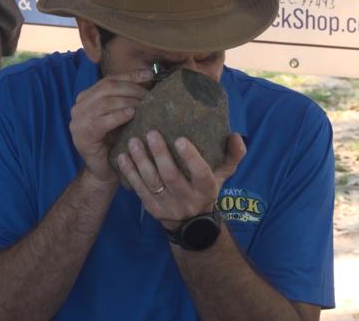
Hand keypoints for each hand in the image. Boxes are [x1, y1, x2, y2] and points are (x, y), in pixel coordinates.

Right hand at [70, 69, 153, 183]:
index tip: (150, 75)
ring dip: (127, 101)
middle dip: (131, 88)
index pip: (109, 80)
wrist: (104, 171)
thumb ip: (127, 98)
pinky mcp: (82, 137)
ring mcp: (77, 122)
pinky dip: (118, 116)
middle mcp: (78, 107)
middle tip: (150, 95)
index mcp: (86, 98)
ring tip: (145, 105)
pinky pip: (101, 122)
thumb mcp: (122, 116)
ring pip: (104, 102)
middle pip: (107, 88)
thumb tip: (149, 78)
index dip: (130, 75)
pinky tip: (132, 114)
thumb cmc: (116, 142)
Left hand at [116, 130, 245, 229]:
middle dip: (160, 154)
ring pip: (152, 182)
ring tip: (133, 141)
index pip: (201, 174)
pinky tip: (122, 156)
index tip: (180, 139)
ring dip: (141, 161)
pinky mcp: (152, 209)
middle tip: (151, 133)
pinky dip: (129, 173)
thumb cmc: (206, 189)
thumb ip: (233, 155)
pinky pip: (139, 190)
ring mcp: (168, 206)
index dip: (191, 158)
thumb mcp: (223, 175)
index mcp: (207, 189)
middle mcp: (187, 199)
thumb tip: (236, 135)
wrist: (192, 225)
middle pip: (172, 177)